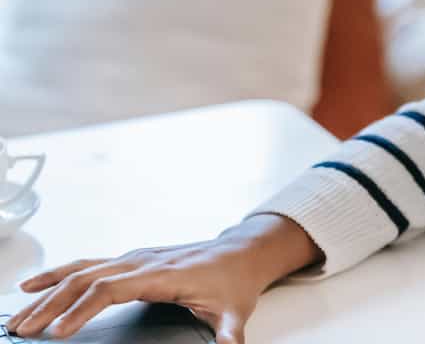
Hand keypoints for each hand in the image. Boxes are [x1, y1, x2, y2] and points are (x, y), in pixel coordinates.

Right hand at [4, 214, 321, 343]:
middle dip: (50, 305)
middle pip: (85, 278)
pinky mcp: (131, 260)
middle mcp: (142, 261)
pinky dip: (58, 275)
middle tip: (22, 330)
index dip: (82, 310)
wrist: (242, 253)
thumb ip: (230, 331)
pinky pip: (87, 264)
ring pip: (81, 270)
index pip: (111, 288)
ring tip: (18, 315)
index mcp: (162, 274)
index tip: (59, 332)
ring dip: (47, 291)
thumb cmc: (235, 280)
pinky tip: (35, 285)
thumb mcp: (235, 309)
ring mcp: (135, 258)